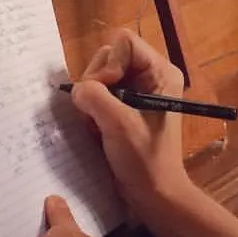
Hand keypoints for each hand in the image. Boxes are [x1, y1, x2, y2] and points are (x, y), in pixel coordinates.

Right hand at [70, 29, 194, 218]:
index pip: (124, 42)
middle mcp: (149, 75)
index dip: (110, 64)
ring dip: (91, 99)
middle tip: (98, 112)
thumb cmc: (144, 160)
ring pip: (99, 75)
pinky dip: (91, 108)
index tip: (109, 92)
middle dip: (97, 83)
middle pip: (108, 55)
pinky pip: (97, 92)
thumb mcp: (119, 125)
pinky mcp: (124, 105)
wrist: (152, 194)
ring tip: (98, 125)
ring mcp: (136, 90)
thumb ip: (95, 97)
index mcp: (160, 72)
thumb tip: (76, 89)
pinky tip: (98, 129)